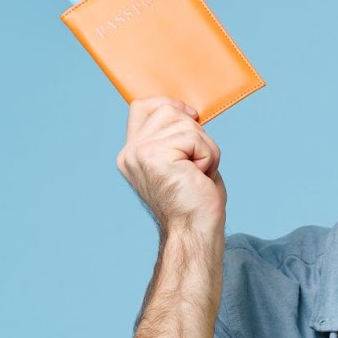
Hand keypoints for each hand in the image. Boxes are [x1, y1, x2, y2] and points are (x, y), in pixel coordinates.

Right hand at [116, 97, 226, 233]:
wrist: (195, 232)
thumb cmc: (195, 202)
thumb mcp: (181, 161)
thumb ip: (175, 136)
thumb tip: (186, 111)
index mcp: (132, 154)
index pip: (141, 107)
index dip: (168, 104)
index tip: (190, 117)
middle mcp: (130, 152)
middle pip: (168, 110)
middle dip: (195, 133)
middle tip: (196, 165)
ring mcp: (139, 153)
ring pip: (185, 123)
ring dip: (204, 148)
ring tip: (198, 174)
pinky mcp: (154, 155)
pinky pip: (195, 138)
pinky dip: (208, 156)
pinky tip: (199, 177)